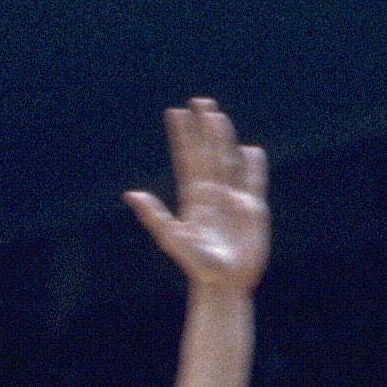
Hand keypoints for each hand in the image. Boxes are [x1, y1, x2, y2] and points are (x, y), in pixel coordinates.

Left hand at [125, 98, 269, 295]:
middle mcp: (213, 194)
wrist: (225, 284)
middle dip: (204, 129)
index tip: (175, 113)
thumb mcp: (173, 240)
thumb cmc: (197, 266)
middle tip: (199, 102)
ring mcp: (233, 200)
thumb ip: (155, 216)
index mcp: (193, 198)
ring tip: (218, 116)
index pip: (187, 159)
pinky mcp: (253, 210)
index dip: (182, 137)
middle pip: (208, 154)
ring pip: (229, 161)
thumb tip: (132, 194)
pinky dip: (254, 166)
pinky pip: (253, 181)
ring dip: (224, 139)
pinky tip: (251, 150)